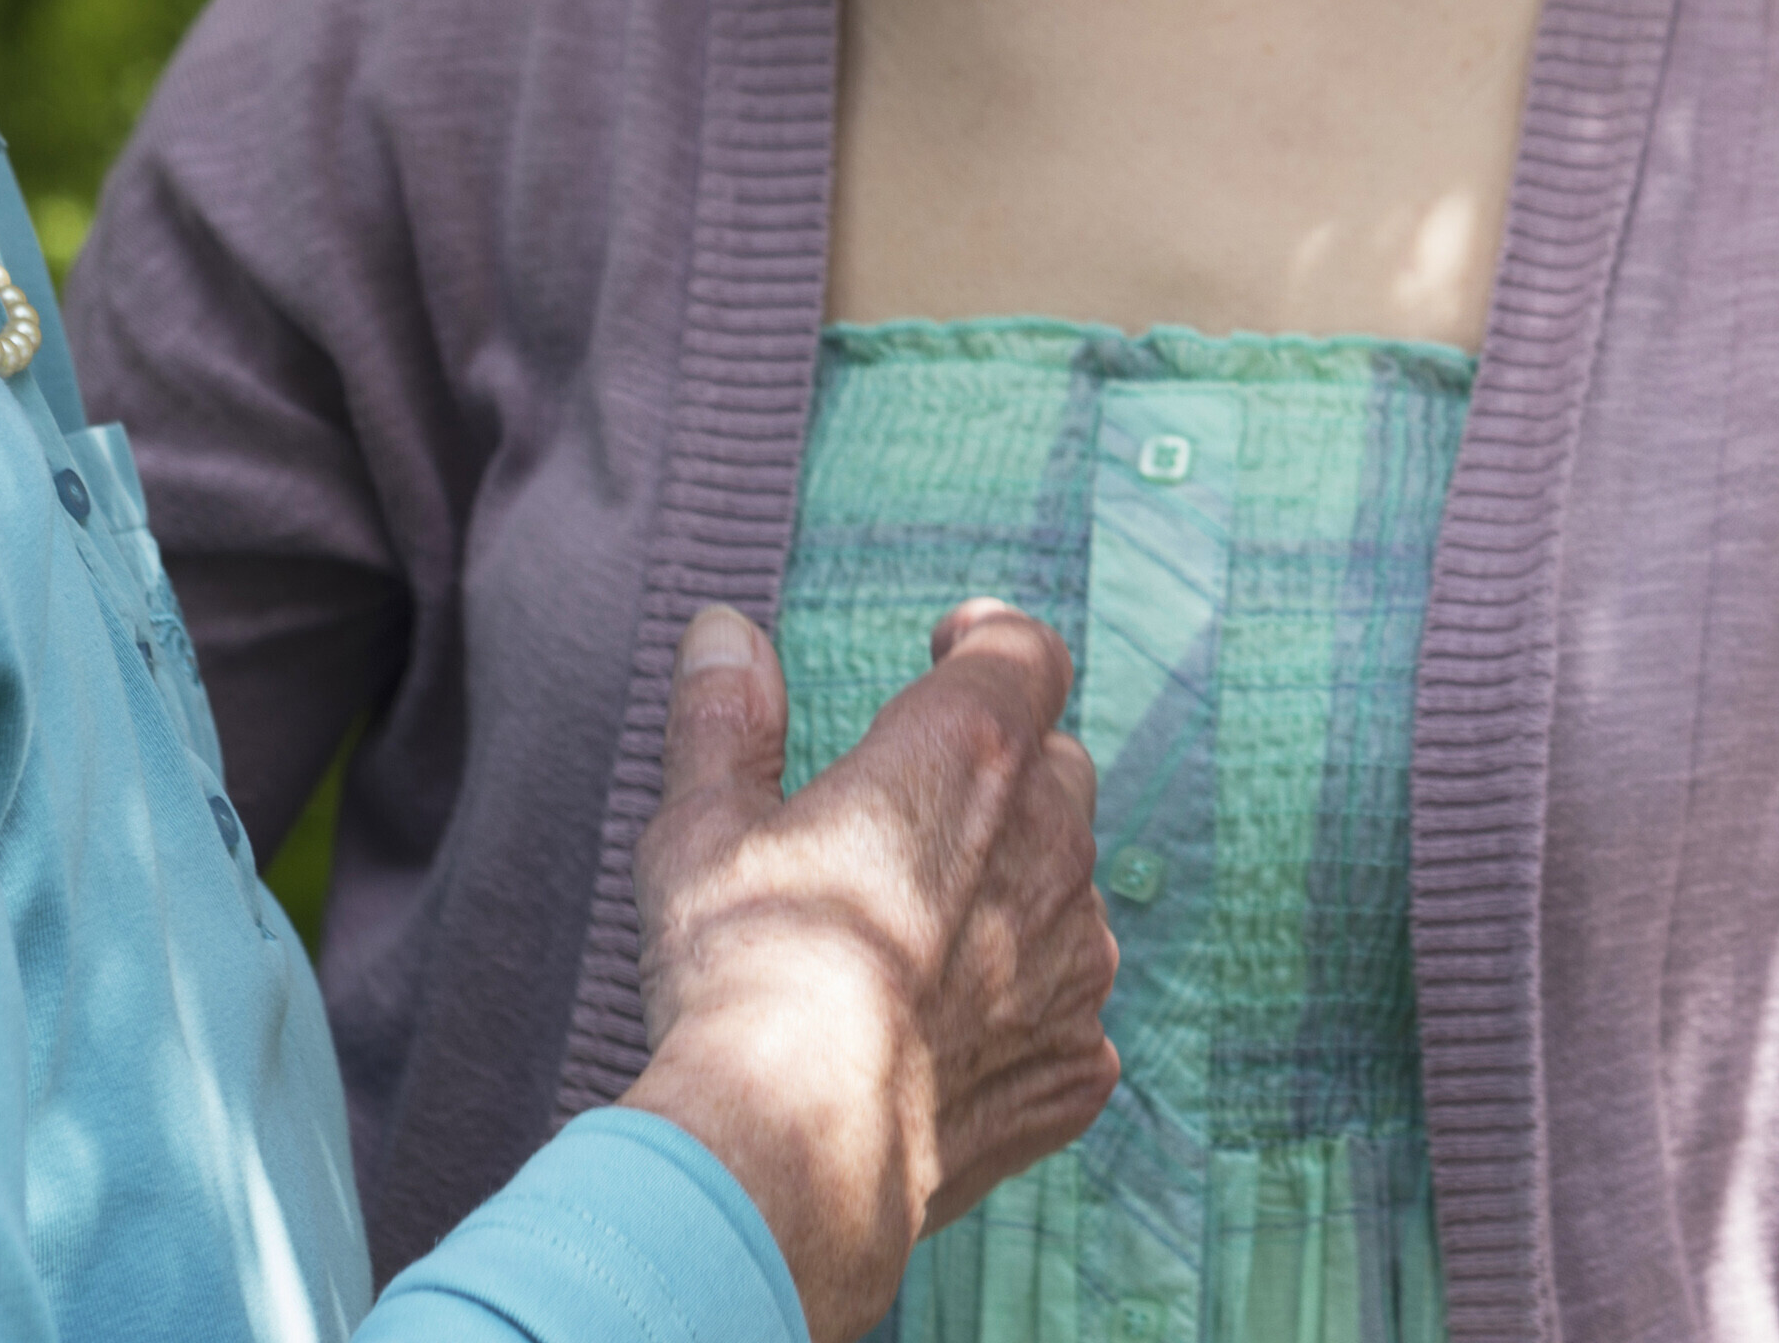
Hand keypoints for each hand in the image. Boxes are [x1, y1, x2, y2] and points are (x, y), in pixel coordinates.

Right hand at [620, 599, 1121, 1338]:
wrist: (791, 1149)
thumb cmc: (741, 972)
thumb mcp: (700, 830)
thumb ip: (724, 720)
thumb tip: (723, 629)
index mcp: (967, 752)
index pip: (1024, 653)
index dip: (990, 643)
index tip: (954, 648)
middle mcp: (1051, 838)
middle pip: (1053, 770)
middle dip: (999, 776)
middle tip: (913, 818)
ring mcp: (1077, 955)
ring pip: (1066, 891)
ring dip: (1013, 896)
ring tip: (914, 946)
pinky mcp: (1078, 1055)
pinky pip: (1061, 1009)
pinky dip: (1016, 1011)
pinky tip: (939, 1042)